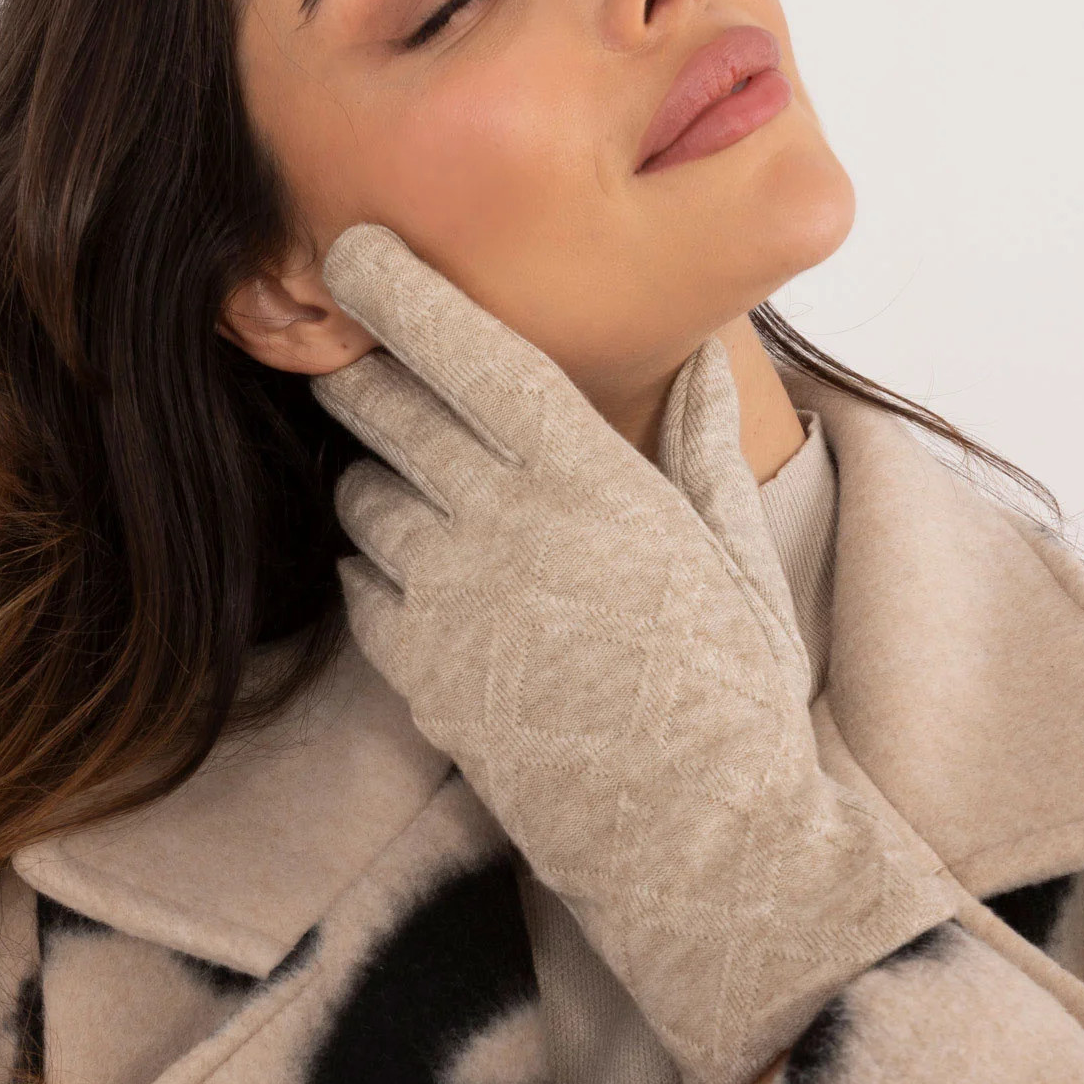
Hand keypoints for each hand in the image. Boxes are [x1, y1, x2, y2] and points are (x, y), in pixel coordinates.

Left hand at [311, 224, 956, 1083]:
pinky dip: (378, 564)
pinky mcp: (419, 674)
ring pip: (364, 496)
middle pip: (391, 411)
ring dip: (378, 475)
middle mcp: (505, 526)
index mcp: (588, 479)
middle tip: (365, 358)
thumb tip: (700, 353)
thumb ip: (695, 440)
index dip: (400, 291)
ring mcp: (451, 603)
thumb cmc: (730, 688)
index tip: (353, 247)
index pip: (469, 353)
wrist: (695, 836)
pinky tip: (427, 574)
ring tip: (425, 491)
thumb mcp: (729, 548)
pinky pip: (362, 584)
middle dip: (366, 371)